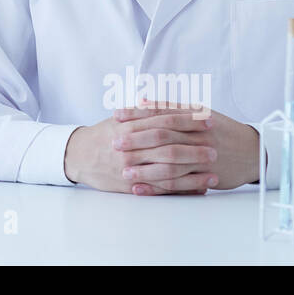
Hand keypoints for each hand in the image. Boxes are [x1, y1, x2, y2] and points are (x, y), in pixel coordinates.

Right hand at [64, 108, 216, 194]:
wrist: (77, 155)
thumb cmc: (102, 135)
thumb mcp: (119, 119)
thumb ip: (142, 112)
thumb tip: (168, 104)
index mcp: (129, 126)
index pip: (163, 121)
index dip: (187, 120)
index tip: (208, 120)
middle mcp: (131, 148)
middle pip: (168, 147)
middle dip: (194, 148)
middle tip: (216, 148)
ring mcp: (131, 168)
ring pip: (166, 171)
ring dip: (192, 173)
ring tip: (214, 173)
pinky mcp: (131, 186)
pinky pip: (159, 189)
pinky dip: (180, 190)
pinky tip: (197, 189)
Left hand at [102, 100, 258, 193]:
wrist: (253, 150)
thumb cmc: (222, 130)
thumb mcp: (200, 112)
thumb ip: (171, 107)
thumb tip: (143, 100)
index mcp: (194, 116)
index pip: (161, 113)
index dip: (137, 114)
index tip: (116, 116)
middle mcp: (198, 135)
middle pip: (162, 136)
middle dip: (136, 140)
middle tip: (114, 143)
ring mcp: (202, 156)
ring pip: (169, 163)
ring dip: (145, 168)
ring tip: (124, 171)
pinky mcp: (206, 176)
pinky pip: (179, 183)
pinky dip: (158, 187)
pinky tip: (141, 188)